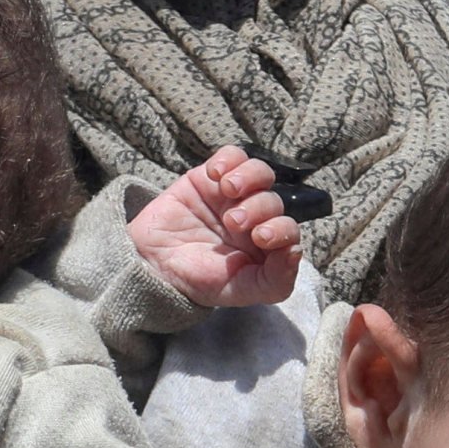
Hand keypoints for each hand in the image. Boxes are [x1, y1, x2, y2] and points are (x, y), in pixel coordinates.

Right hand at [131, 147, 304, 310]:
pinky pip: (232, 156)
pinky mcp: (211, 177)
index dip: (283, 229)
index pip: (290, 229)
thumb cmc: (198, 280)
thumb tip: (297, 251)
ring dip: (250, 177)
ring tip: (228, 190)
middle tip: (234, 222)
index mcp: (266, 247)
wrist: (151, 263)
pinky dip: (230, 160)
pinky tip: (216, 175)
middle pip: (275, 200)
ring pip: (260, 172)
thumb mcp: (239, 291)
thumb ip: (274, 281)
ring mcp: (233, 196)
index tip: (261, 237)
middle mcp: (255, 218)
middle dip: (260, 208)